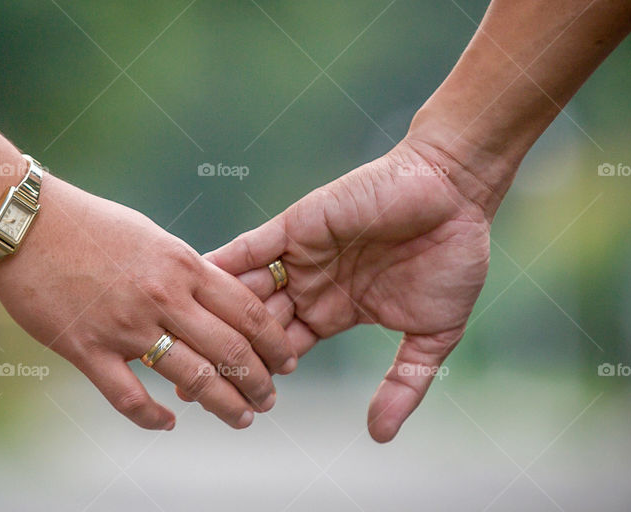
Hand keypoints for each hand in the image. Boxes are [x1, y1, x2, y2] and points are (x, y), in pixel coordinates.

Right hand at [0, 176, 296, 429]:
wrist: (27, 224)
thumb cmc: (89, 224)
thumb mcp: (150, 236)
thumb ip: (184, 268)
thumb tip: (214, 296)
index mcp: (182, 265)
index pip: (245, 310)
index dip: (273, 341)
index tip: (287, 360)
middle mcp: (162, 297)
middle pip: (229, 351)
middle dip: (258, 382)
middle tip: (269, 400)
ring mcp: (125, 326)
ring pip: (191, 379)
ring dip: (224, 405)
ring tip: (240, 418)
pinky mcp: (87, 349)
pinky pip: (129, 398)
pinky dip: (153, 417)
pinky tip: (169, 422)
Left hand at [207, 137, 492, 440]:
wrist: (454, 193)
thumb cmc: (453, 258)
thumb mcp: (433, 334)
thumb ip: (405, 383)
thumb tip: (380, 437)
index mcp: (336, 312)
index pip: (285, 350)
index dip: (257, 374)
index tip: (224, 402)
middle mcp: (310, 285)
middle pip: (254, 326)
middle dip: (223, 352)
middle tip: (183, 380)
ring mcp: (299, 255)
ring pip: (246, 291)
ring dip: (212, 313)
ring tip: (175, 337)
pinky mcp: (295, 225)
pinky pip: (250, 248)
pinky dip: (222, 265)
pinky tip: (191, 284)